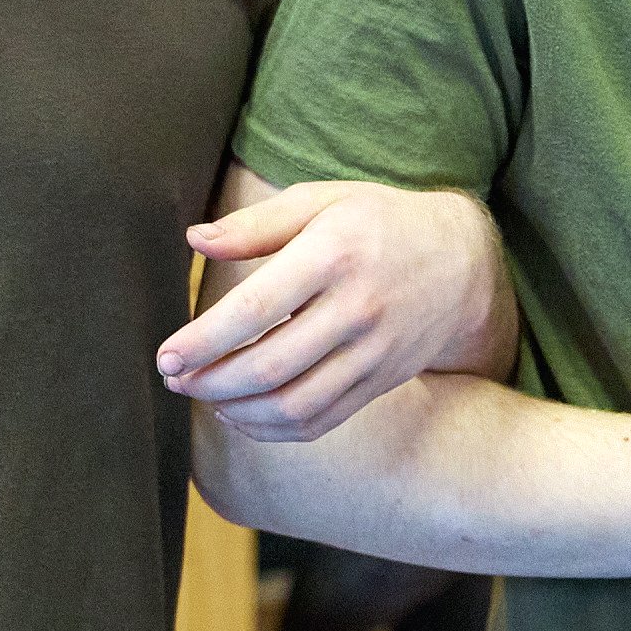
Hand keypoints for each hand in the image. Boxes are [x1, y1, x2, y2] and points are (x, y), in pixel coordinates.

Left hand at [156, 180, 515, 441]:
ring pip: (294, 405)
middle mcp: (357, 309)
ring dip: (236, 412)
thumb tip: (194, 240)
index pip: (255, 310)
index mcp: (334, 254)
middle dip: (210, 382)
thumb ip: (255, 224)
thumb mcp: (322, 200)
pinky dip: (273, 430)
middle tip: (173, 378)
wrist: (464, 263)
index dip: (203, 341)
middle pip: (269, 366)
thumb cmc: (379, 222)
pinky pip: (320, 422)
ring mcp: (373, 354)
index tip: (166, 356)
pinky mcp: (381, 383)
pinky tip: (242, 415)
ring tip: (202, 397)